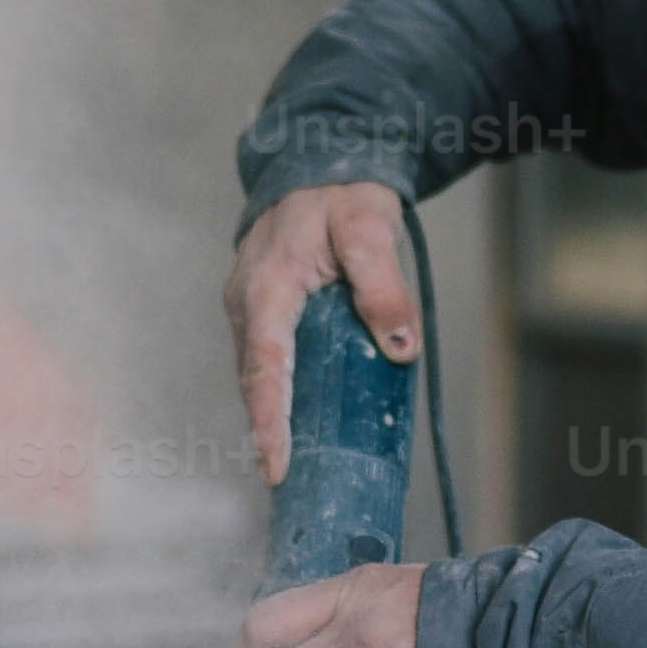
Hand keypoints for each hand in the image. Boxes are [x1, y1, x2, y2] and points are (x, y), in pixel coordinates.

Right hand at [225, 183, 416, 485]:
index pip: (264, 364)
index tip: (273, 463)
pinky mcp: (261, 310)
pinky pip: (265, 359)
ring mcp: (249, 306)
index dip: (267, 418)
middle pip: (254, 378)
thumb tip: (400, 348)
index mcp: (268, 284)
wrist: (317, 165)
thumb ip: (382, 287)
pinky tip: (295, 421)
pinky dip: (275, 392)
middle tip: (284, 482)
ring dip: (269, 416)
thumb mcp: (369, 230)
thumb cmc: (342, 195)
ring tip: (288, 466)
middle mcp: (247, 301)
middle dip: (266, 432)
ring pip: (257, 371)